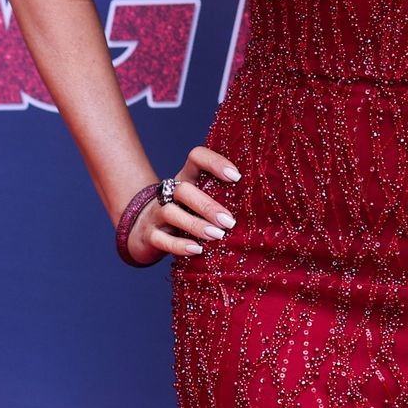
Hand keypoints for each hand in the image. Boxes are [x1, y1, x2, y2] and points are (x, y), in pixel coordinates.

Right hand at [127, 145, 242, 264]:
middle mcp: (169, 193)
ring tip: (217, 236)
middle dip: (208, 205)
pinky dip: (179, 245)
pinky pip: (161, 239)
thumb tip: (262, 207)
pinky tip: (197, 250)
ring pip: (171, 212)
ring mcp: (156, 213)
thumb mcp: (201, 200)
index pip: (196, 157)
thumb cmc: (186, 213)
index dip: (214, 162)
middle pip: (183, 189)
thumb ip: (223, 197)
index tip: (236, 177)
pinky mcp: (149, 235)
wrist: (144, 230)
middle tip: (230, 221)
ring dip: (196, 225)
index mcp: (186, 178)